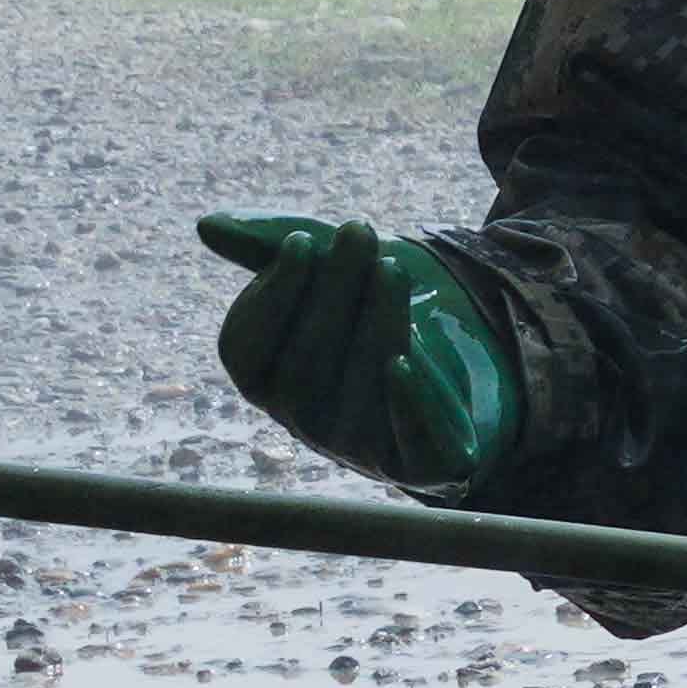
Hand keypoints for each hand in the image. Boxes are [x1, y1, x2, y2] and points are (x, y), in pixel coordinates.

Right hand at [197, 216, 521, 492]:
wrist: (480, 349)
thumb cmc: (387, 305)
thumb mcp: (340, 268)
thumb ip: (276, 247)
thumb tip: (206, 225)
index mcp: (274, 379)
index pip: (245, 352)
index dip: (270, 297)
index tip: (303, 240)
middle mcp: (309, 420)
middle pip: (302, 368)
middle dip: (332, 295)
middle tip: (359, 232)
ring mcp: (365, 446)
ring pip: (358, 393)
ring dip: (374, 326)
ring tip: (391, 267)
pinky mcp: (425, 462)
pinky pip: (413, 446)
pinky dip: (407, 408)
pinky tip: (405, 365)